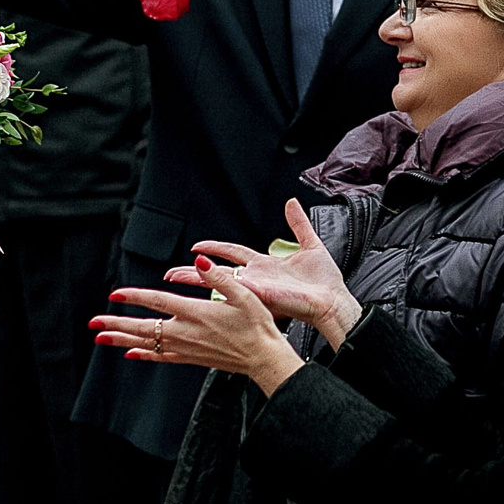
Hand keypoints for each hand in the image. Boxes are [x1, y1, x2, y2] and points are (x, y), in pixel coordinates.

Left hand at [91, 263, 305, 395]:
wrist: (266, 358)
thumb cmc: (258, 326)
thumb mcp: (245, 295)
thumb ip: (219, 277)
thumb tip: (200, 261)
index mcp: (196, 313)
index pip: (157, 301)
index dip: (134, 297)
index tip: (114, 294)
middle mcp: (186, 332)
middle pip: (143, 327)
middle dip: (115, 324)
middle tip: (93, 323)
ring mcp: (186, 347)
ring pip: (147, 343)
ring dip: (122, 340)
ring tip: (100, 338)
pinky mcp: (191, 358)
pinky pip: (161, 357)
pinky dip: (144, 355)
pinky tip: (130, 354)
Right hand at [173, 200, 360, 350]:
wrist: (332, 301)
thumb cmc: (325, 282)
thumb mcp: (310, 245)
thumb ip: (298, 224)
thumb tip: (291, 202)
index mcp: (265, 265)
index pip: (232, 252)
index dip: (215, 247)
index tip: (197, 246)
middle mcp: (254, 276)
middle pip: (216, 270)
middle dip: (192, 270)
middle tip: (170, 273)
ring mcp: (253, 286)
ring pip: (215, 280)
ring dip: (193, 277)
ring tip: (172, 277)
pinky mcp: (255, 293)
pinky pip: (228, 286)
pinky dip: (211, 281)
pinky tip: (195, 276)